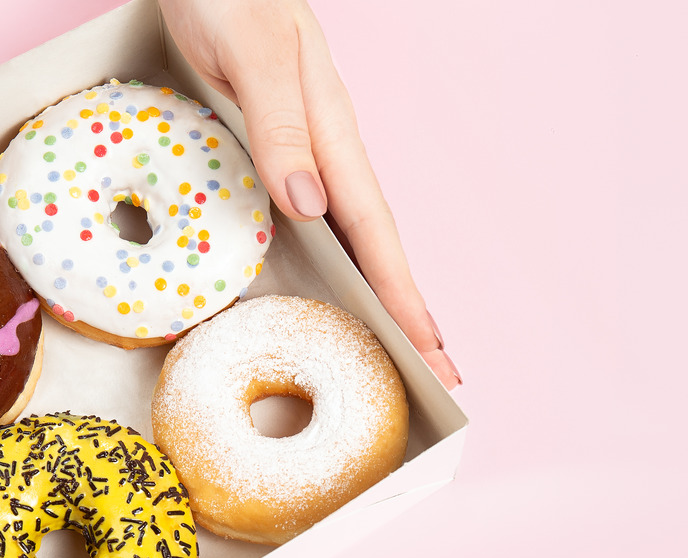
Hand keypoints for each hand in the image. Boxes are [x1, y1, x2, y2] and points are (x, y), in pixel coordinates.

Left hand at [160, 0, 461, 387]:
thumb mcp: (251, 51)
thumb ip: (279, 122)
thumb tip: (310, 206)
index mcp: (328, 129)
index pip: (373, 228)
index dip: (400, 292)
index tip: (429, 348)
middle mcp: (324, 147)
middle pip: (374, 243)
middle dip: (406, 310)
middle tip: (436, 376)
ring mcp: (301, 149)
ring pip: (348, 235)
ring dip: (374, 292)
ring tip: (397, 348)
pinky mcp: (272, 146)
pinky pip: (311, 218)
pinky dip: (333, 260)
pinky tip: (332, 286)